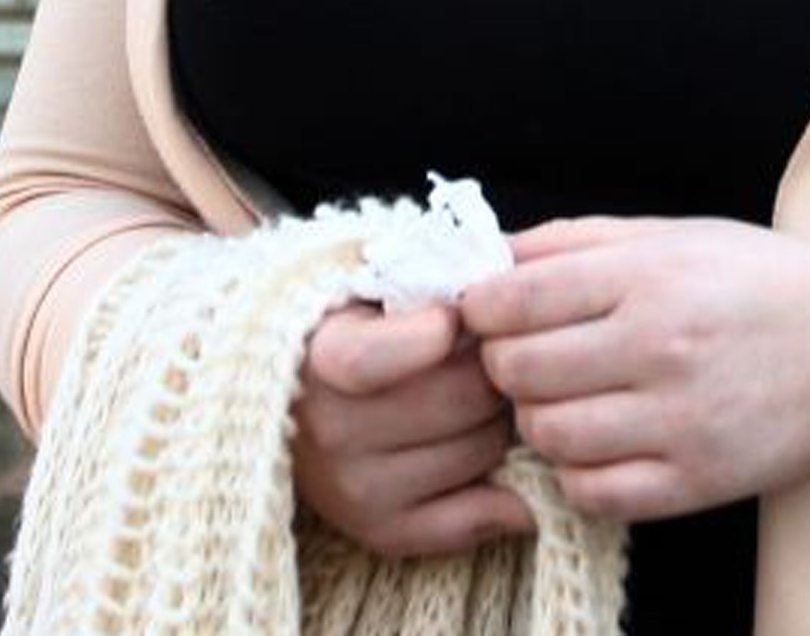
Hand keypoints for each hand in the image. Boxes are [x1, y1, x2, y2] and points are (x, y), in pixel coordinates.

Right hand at [292, 300, 533, 556]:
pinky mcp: (381, 532)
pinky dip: (506, 490)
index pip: (376, 357)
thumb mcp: (374, 283)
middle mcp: (329, 431)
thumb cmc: (361, 323)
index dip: (437, 330)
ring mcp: (353, 490)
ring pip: (481, 448)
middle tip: (496, 352)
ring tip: (488, 395)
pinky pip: (472, 517)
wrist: (303, 396)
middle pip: (463, 397)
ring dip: (501, 419)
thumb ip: (428, 277)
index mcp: (321, 357)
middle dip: (496, 367)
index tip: (453, 315)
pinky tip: (506, 457)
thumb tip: (499, 284)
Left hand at [461, 217, 809, 522]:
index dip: (482, 308)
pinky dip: (575, 474)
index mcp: (649, 276)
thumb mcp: (672, 234)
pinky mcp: (696, 481)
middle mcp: (660, 346)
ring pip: (547, 435)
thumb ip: (577, 241)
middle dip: (505, 363)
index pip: (514, 300)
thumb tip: (492, 256)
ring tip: (566, 399)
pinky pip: (591, 493)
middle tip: (529, 357)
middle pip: (519, 371)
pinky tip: (596, 444)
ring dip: (538, 420)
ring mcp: (679, 420)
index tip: (488, 311)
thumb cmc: (756, 281)